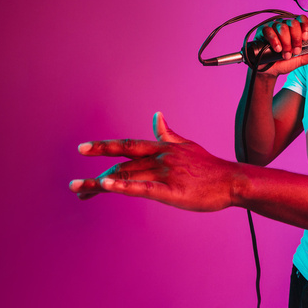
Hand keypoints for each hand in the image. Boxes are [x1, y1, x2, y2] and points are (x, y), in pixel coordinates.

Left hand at [70, 112, 235, 211]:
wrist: (232, 180)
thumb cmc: (209, 167)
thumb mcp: (186, 146)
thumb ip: (167, 133)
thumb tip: (156, 115)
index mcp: (162, 149)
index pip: (128, 146)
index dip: (104, 147)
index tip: (83, 149)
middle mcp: (160, 159)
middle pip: (122, 166)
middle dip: (96, 176)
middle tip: (75, 186)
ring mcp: (166, 174)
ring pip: (128, 177)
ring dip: (101, 184)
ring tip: (81, 190)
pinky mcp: (172, 192)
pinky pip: (144, 188)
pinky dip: (124, 186)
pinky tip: (108, 186)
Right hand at [254, 14, 307, 75]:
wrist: (271, 71)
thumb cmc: (285, 62)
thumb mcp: (302, 59)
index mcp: (295, 28)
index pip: (302, 19)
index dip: (305, 27)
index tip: (305, 39)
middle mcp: (284, 24)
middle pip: (293, 23)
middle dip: (296, 39)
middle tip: (295, 52)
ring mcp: (273, 27)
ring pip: (282, 27)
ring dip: (286, 43)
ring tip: (285, 55)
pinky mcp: (262, 31)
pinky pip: (269, 30)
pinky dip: (274, 40)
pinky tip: (277, 49)